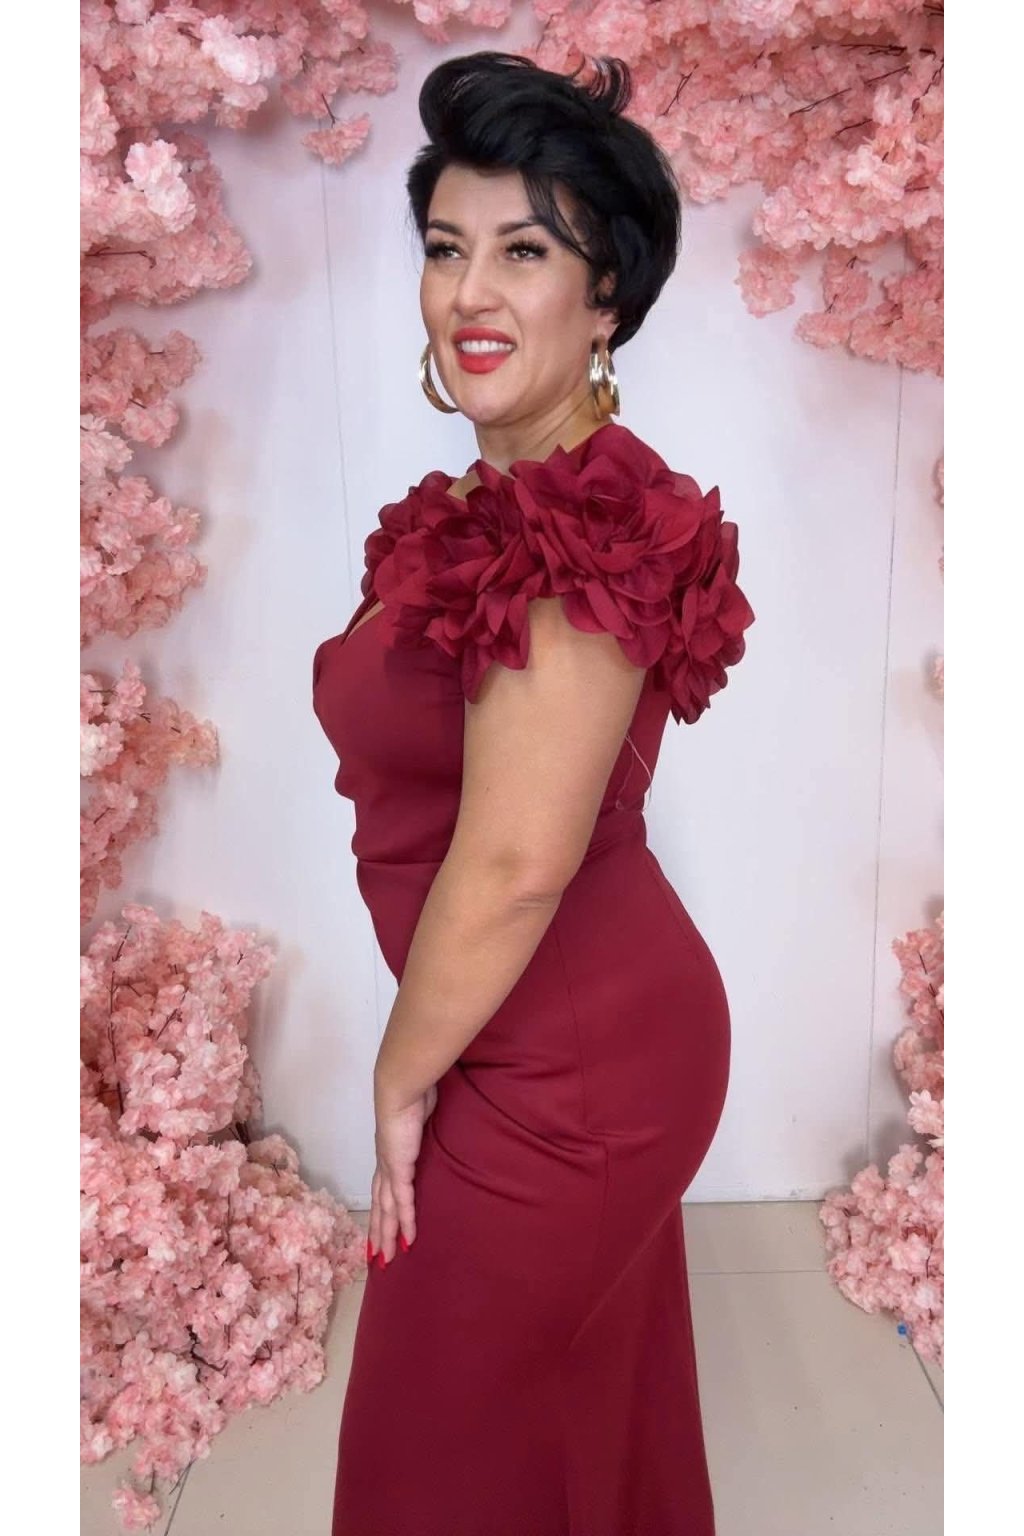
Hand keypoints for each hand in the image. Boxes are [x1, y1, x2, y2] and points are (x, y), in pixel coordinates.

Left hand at [368, 1082, 437, 1264]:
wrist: (401, 1090)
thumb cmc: (411, 1097)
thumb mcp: (417, 1119)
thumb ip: (420, 1130)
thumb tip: (428, 1130)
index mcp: (388, 1155)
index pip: (381, 1190)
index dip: (380, 1211)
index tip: (379, 1229)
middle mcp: (385, 1166)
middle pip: (379, 1207)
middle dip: (378, 1232)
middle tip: (376, 1256)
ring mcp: (390, 1169)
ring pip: (387, 1211)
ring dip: (387, 1234)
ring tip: (387, 1257)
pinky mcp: (399, 1169)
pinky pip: (403, 1202)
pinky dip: (405, 1221)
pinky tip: (409, 1238)